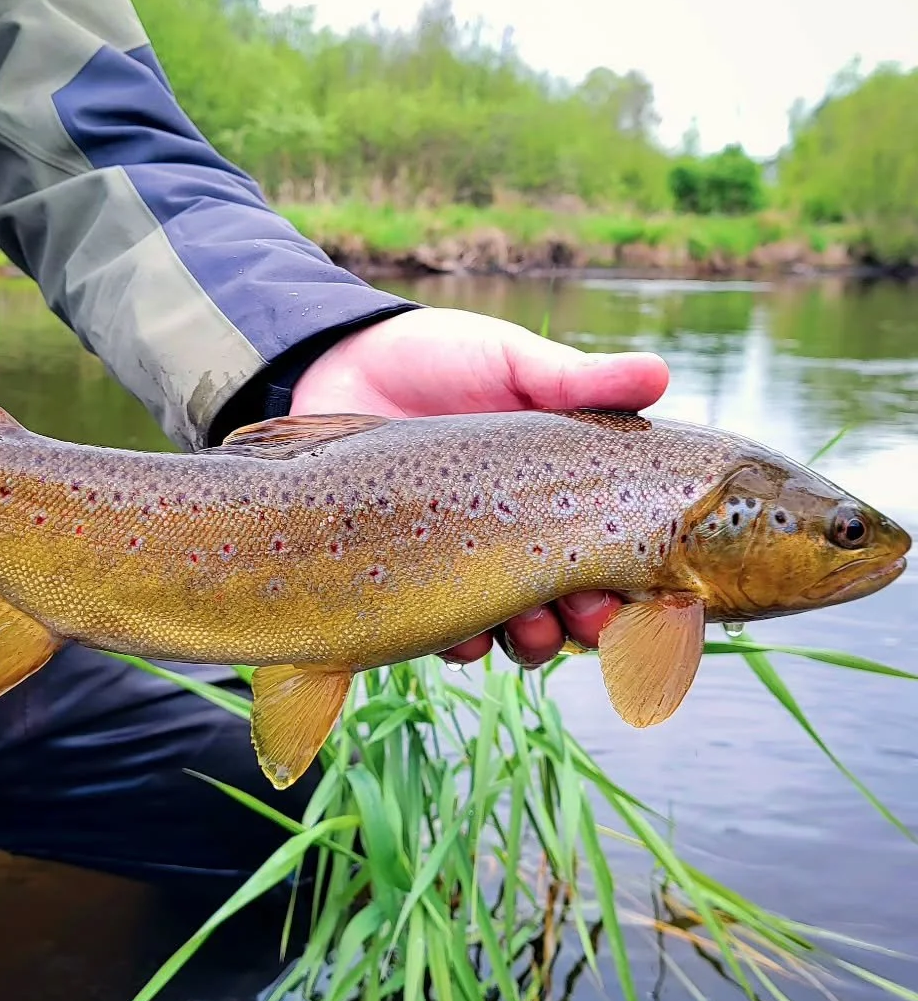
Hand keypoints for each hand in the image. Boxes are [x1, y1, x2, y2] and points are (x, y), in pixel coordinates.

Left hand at [292, 307, 668, 666]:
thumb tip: (659, 373)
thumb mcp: (511, 361)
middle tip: (588, 613)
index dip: (639, 578)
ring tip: (533, 626)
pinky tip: (463, 629)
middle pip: (578, 604)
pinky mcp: (413, 579)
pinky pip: (447, 632)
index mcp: (564, 488)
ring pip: (519, 631)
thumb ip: (577, 378)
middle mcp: (525, 534)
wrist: (341, 364)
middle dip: (591, 622)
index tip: (646, 586)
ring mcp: (470, 561)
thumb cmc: (439, 358)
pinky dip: (462, 642)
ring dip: (536, 641)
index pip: (617, 547)